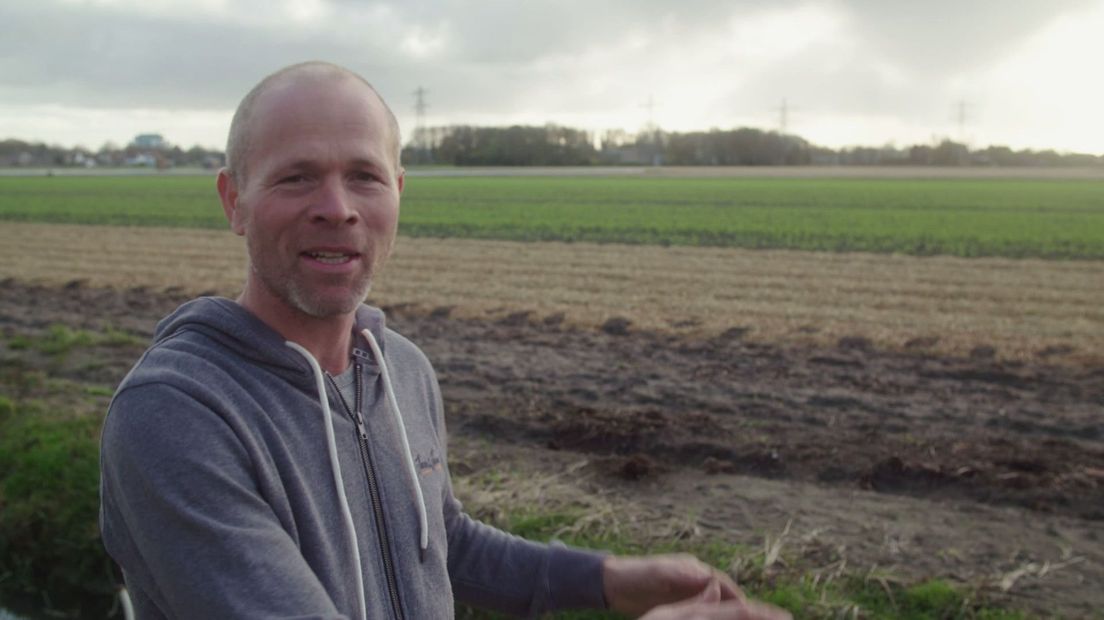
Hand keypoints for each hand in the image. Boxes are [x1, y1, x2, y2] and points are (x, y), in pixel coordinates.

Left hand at [602, 553, 742, 616]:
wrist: (613, 585)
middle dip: (738, 609)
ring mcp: (688, 594)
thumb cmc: (635, 575)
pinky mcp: (679, 607)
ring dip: (725, 616)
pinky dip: (711, 619)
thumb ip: (684, 575)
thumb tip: (712, 577)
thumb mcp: (659, 574)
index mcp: (694, 569)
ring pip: (714, 608)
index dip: (739, 599)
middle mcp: (695, 580)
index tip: (752, 612)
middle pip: (724, 597)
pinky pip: (700, 615)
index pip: (724, 585)